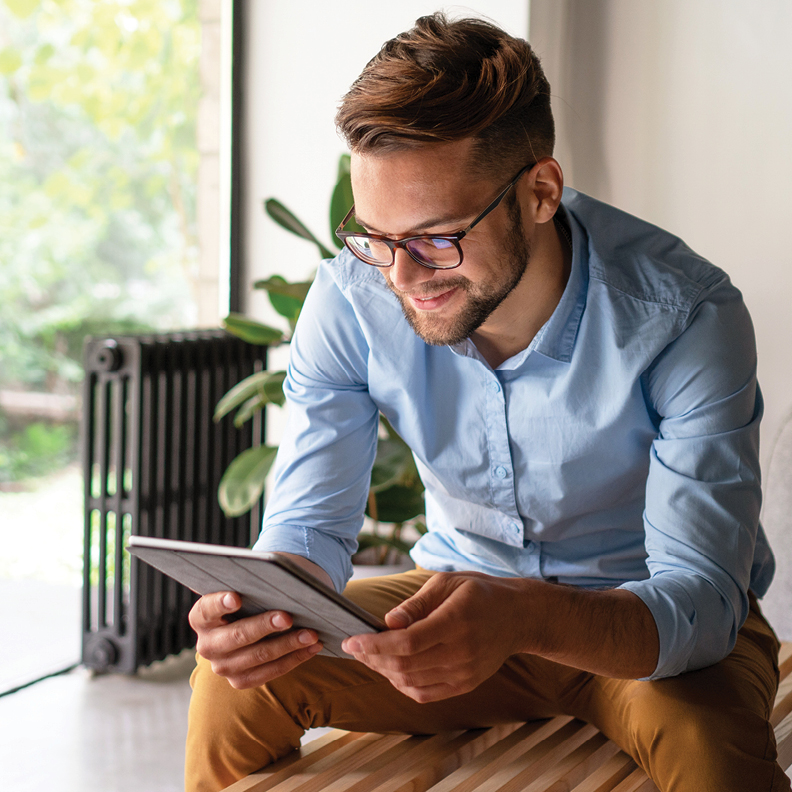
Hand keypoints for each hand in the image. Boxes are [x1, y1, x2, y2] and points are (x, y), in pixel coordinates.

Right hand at [188, 554, 331, 688]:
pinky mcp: (240, 680)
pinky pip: (271, 672)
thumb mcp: (246, 588)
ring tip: (311, 633)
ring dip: (288, 644)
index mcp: (201, 617)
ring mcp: (223, 666)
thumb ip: (252, 583)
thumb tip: (277, 578)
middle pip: (237, 636)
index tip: (237, 597)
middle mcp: (207, 645)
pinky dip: (295, 658)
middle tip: (287, 617)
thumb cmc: (251, 596)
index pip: (207, 609)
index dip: (221, 603)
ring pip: (259, 656)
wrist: (250, 621)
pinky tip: (313, 646)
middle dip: (264, 626)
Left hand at [341, 571, 527, 702]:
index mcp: (456, 622)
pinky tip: (391, 669)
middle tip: (355, 647)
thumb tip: (388, 622)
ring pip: (412, 683)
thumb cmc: (479, 593)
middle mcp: (461, 652)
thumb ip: (416, 604)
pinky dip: (402, 684)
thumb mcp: (447, 582)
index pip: (407, 643)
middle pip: (405, 666)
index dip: (375, 645)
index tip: (351, 641)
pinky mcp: (465, 684)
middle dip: (372, 659)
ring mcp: (464, 673)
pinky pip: (425, 693)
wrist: (518, 616)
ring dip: (384, 672)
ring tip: (369, 656)